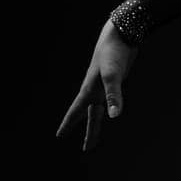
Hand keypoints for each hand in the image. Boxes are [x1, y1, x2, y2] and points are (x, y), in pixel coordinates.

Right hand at [56, 19, 139, 151]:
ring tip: (96, 134)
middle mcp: (95, 88)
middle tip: (87, 148)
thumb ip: (114, 94)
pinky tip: (110, 106)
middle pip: (91, 115)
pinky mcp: (116, 78)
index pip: (76, 112)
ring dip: (98, 121)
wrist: (121, 32)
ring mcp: (105, 83)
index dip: (68, 124)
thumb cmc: (114, 52)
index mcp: (89, 89)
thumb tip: (114, 116)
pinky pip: (110, 98)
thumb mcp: (113, 75)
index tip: (59, 136)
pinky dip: (108, 105)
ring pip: (101, 107)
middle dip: (89, 132)